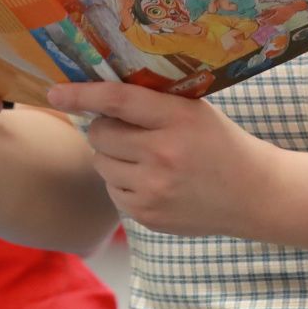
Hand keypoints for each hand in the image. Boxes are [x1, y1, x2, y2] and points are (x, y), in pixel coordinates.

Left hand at [45, 76, 270, 235]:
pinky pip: (112, 190)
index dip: (82, 94)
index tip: (54, 92)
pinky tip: (151, 180)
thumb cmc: (220, 143)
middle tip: (128, 129)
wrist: (253, 194)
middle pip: (99, 134)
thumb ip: (152, 103)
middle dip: (105, 128)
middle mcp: (162, 155)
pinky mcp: (147, 216)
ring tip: (145, 156)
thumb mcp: (193, 111)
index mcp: (177, 120)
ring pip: (100, 163)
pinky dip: (123, 182)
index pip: (118, 100)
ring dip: (112, 156)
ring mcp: (153, 190)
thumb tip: (96, 95)